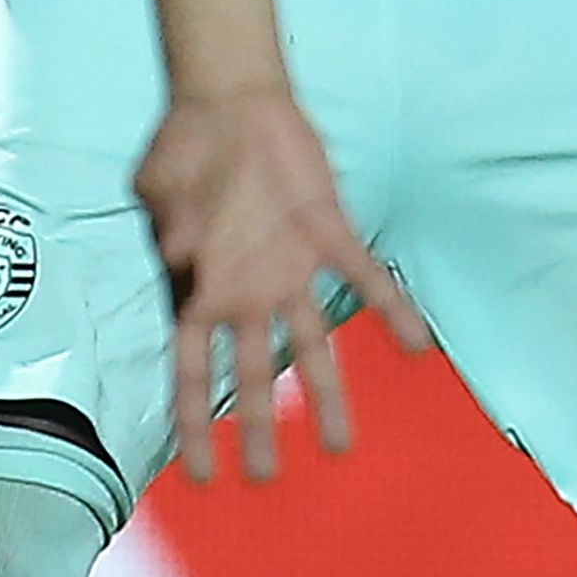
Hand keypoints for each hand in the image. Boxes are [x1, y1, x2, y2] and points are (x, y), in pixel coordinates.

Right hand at [133, 82, 424, 484]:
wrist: (230, 97)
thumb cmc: (185, 144)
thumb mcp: (160, 185)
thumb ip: (169, 225)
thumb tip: (179, 255)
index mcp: (198, 292)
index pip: (193, 373)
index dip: (197, 425)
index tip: (201, 476)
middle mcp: (246, 294)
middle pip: (251, 376)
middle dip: (259, 429)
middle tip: (267, 479)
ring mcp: (289, 270)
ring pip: (309, 346)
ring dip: (327, 394)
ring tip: (341, 448)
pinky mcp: (326, 235)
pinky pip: (364, 279)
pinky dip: (391, 310)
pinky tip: (416, 346)